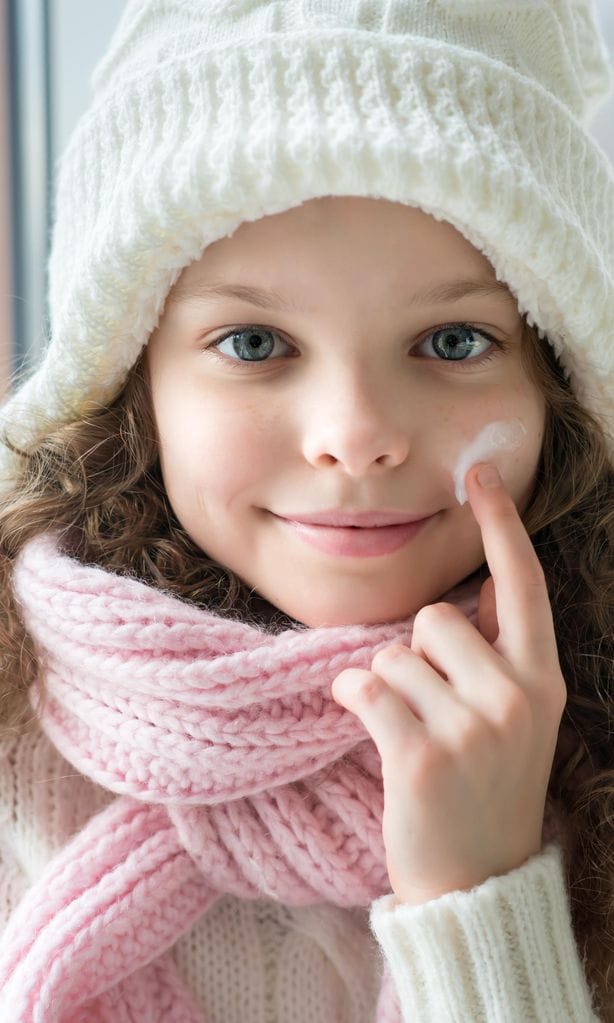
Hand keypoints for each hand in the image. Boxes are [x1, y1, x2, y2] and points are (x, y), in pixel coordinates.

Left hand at [331, 462, 566, 905]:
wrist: (476, 881)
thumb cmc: (486, 786)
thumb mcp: (517, 717)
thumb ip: (501, 652)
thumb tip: (482, 587)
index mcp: (541, 679)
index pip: (523, 585)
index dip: (501, 525)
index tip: (480, 472)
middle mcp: (516, 695)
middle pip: (434, 616)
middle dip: (417, 651)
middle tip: (431, 708)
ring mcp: (473, 727)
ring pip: (393, 652)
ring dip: (387, 684)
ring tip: (411, 731)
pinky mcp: (422, 753)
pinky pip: (364, 685)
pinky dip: (352, 699)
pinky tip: (372, 728)